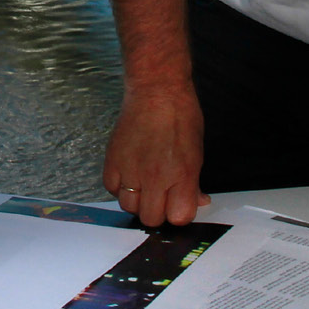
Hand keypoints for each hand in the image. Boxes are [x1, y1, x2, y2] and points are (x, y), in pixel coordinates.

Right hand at [102, 87, 210, 227]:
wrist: (157, 90)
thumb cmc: (181, 116)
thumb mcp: (197, 152)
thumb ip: (194, 182)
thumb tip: (197, 201)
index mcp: (181, 175)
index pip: (179, 217)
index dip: (180, 213)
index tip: (180, 205)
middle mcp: (154, 177)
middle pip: (151, 218)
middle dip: (158, 211)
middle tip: (162, 197)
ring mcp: (131, 169)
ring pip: (128, 206)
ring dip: (137, 200)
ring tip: (144, 185)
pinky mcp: (113, 160)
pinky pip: (111, 188)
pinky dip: (119, 187)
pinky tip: (129, 175)